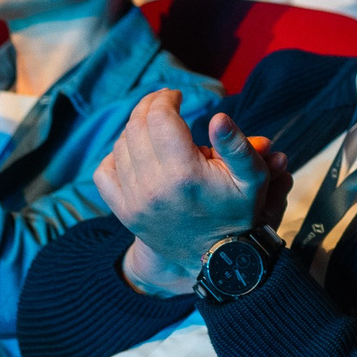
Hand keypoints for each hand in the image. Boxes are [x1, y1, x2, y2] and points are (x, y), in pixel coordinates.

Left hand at [93, 89, 285, 293]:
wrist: (218, 260)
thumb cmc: (238, 212)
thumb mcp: (253, 178)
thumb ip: (237, 146)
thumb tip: (218, 117)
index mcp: (184, 173)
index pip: (159, 117)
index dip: (166, 99)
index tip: (176, 96)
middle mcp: (154, 186)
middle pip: (136, 127)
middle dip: (149, 107)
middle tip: (162, 103)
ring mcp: (135, 202)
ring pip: (120, 146)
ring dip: (135, 129)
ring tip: (153, 127)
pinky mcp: (125, 213)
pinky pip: (103, 174)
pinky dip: (113, 157)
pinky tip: (132, 152)